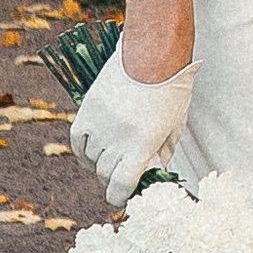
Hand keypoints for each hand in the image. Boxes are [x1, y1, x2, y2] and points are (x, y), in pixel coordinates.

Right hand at [72, 41, 196, 209]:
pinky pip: (78, 143)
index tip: (123, 199)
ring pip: (91, 161)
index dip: (120, 197)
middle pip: (105, 175)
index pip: (121, 185)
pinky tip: (94, 152)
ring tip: (112, 159)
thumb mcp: (174, 125)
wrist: (151, 53)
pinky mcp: (87, 111)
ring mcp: (99, 124)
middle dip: (114, 181)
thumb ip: (162, 153)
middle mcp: (117, 138)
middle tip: (122, 177)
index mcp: (142, 144)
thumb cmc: (170, 89)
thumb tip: (153, 174)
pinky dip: (84, 151)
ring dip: (100, 165)